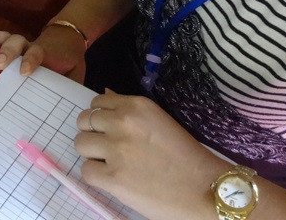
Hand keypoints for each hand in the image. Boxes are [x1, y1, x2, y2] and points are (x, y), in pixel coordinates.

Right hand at [0, 21, 86, 81]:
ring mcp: (19, 45)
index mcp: (45, 54)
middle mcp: (29, 47)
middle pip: (17, 42)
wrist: (67, 41)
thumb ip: (71, 88)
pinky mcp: (10, 46)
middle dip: (7, 51)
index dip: (31, 60)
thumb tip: (70, 112)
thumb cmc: (69, 64)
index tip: (24, 72)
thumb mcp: (75, 75)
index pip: (37, 53)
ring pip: (6, 38)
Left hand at [74, 90, 225, 218]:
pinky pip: (86, 171)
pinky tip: (113, 179)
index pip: (97, 102)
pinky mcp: (113, 178)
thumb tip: (105, 96)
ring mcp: (116, 150)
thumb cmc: (187, 156)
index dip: (100, 117)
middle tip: (107, 148)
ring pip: (80, 144)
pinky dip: (96, 176)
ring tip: (109, 163)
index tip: (108, 129)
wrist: (204, 189)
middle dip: (93, 133)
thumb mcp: (159, 121)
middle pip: (84, 121)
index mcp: (137, 106)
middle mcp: (122, 123)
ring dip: (92, 154)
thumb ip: (130, 110)